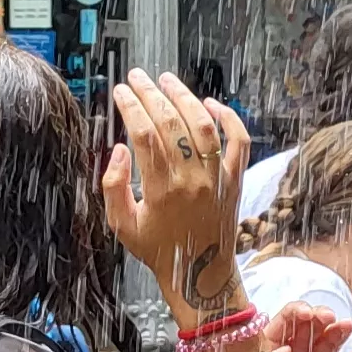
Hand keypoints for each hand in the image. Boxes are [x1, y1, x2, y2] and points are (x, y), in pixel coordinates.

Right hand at [100, 69, 251, 326]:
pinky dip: (228, 118)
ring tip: (167, 79)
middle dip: (151, 93)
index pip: (144, 134)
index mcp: (161, 190)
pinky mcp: (234, 179)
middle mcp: (191, 180)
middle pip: (171, 122)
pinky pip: (238, 141)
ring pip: (203, 125)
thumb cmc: (160, 250)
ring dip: (185, 97)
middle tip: (138, 76)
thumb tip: (118, 150)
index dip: (131, 106)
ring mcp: (216, 178)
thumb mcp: (122, 227)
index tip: (120, 91)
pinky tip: (210, 103)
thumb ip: (113, 188)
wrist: (201, 275)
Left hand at [262, 302, 351, 351]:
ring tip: (348, 326)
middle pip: (309, 329)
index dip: (297, 313)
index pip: (286, 320)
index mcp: (271, 349)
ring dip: (338, 333)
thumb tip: (285, 350)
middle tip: (328, 317)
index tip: (308, 315)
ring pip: (327, 347)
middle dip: (320, 319)